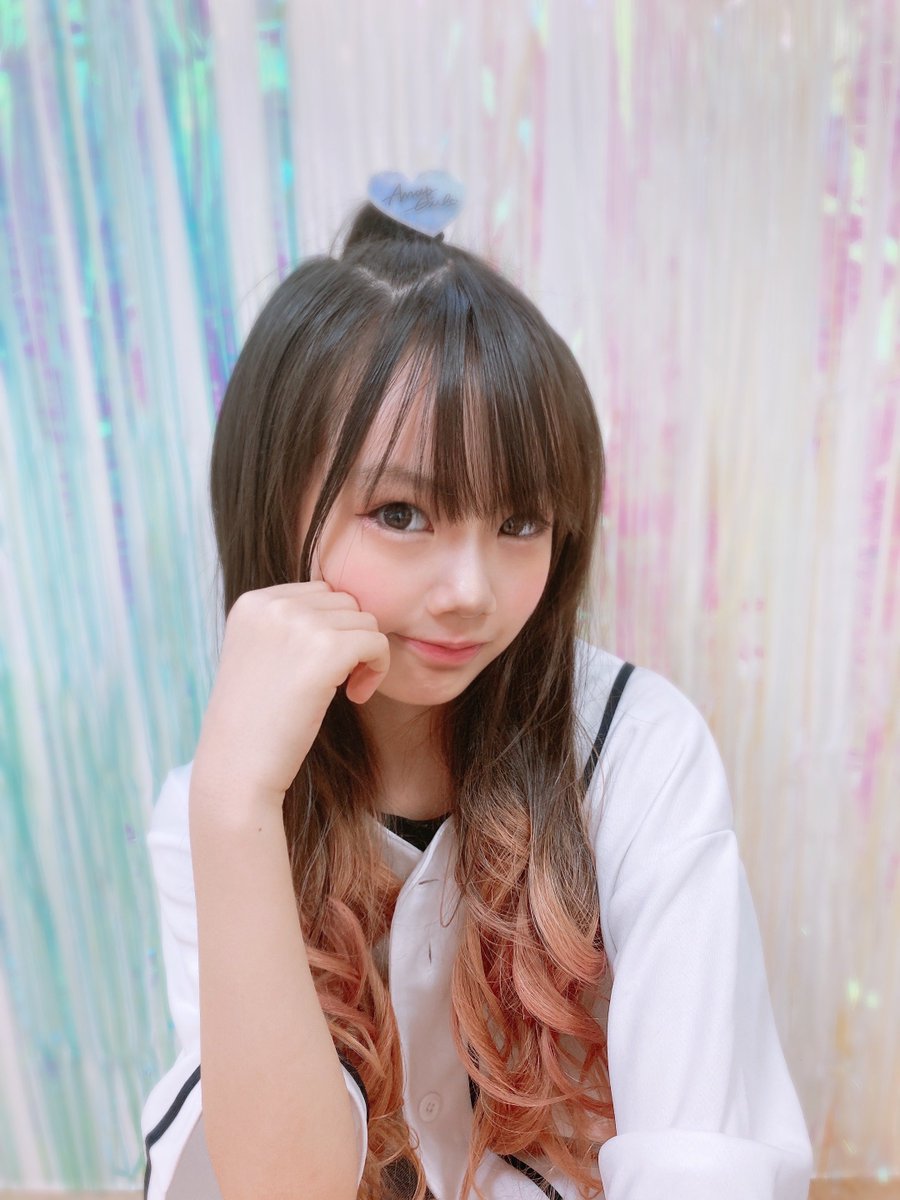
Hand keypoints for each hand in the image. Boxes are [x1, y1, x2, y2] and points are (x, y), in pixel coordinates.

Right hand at [191, 581, 389, 806]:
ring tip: (347, 690)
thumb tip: (350, 607)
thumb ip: (291, 624)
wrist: (238, 766)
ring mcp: (298, 624)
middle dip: (351, 638)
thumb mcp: (259, 654)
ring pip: (365, 621)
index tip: (323, 667)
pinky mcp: (326, 649)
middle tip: (340, 681)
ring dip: (366, 655)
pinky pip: (377, 643)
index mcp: (253, 602)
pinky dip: (378, 669)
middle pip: (345, 602)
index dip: (332, 628)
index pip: (320, 592)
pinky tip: (356, 696)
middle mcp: (273, 604)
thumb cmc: (255, 721)